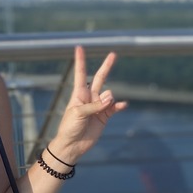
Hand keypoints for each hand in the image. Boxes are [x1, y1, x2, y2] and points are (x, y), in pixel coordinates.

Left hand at [50, 46, 127, 163]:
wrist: (73, 145)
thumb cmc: (69, 127)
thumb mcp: (78, 113)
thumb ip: (95, 105)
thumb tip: (111, 98)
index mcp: (79, 93)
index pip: (81, 74)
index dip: (80, 61)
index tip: (79, 47)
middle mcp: (89, 97)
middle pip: (100, 78)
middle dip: (106, 66)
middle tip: (113, 54)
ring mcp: (98, 106)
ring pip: (109, 95)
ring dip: (108, 99)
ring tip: (101, 109)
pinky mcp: (105, 116)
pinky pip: (115, 107)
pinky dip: (119, 105)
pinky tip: (123, 105)